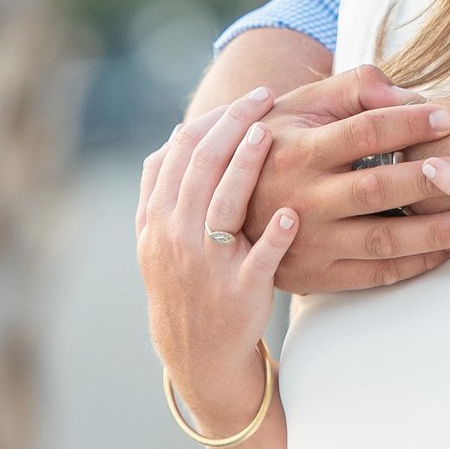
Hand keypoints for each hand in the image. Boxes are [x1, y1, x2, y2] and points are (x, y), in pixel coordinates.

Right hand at [136, 91, 294, 422]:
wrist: (195, 351)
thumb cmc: (184, 280)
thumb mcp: (158, 236)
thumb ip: (164, 187)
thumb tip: (177, 132)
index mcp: (158, 218)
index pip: (180, 153)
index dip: (213, 118)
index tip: (245, 97)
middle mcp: (176, 237)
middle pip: (201, 167)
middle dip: (232, 126)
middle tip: (264, 98)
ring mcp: (206, 265)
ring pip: (223, 205)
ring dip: (245, 166)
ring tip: (268, 135)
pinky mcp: (238, 292)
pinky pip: (257, 259)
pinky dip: (274, 235)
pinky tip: (291, 213)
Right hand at [238, 65, 449, 291]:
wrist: (221, 204)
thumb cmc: (276, 142)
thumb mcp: (302, 105)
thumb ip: (355, 89)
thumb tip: (408, 96)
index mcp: (298, 151)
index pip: (363, 132)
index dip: (407, 124)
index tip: (447, 117)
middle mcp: (302, 199)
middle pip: (376, 190)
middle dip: (430, 182)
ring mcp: (309, 243)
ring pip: (380, 240)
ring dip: (433, 233)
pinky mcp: (316, 276)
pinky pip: (373, 274)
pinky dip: (414, 265)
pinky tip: (447, 250)